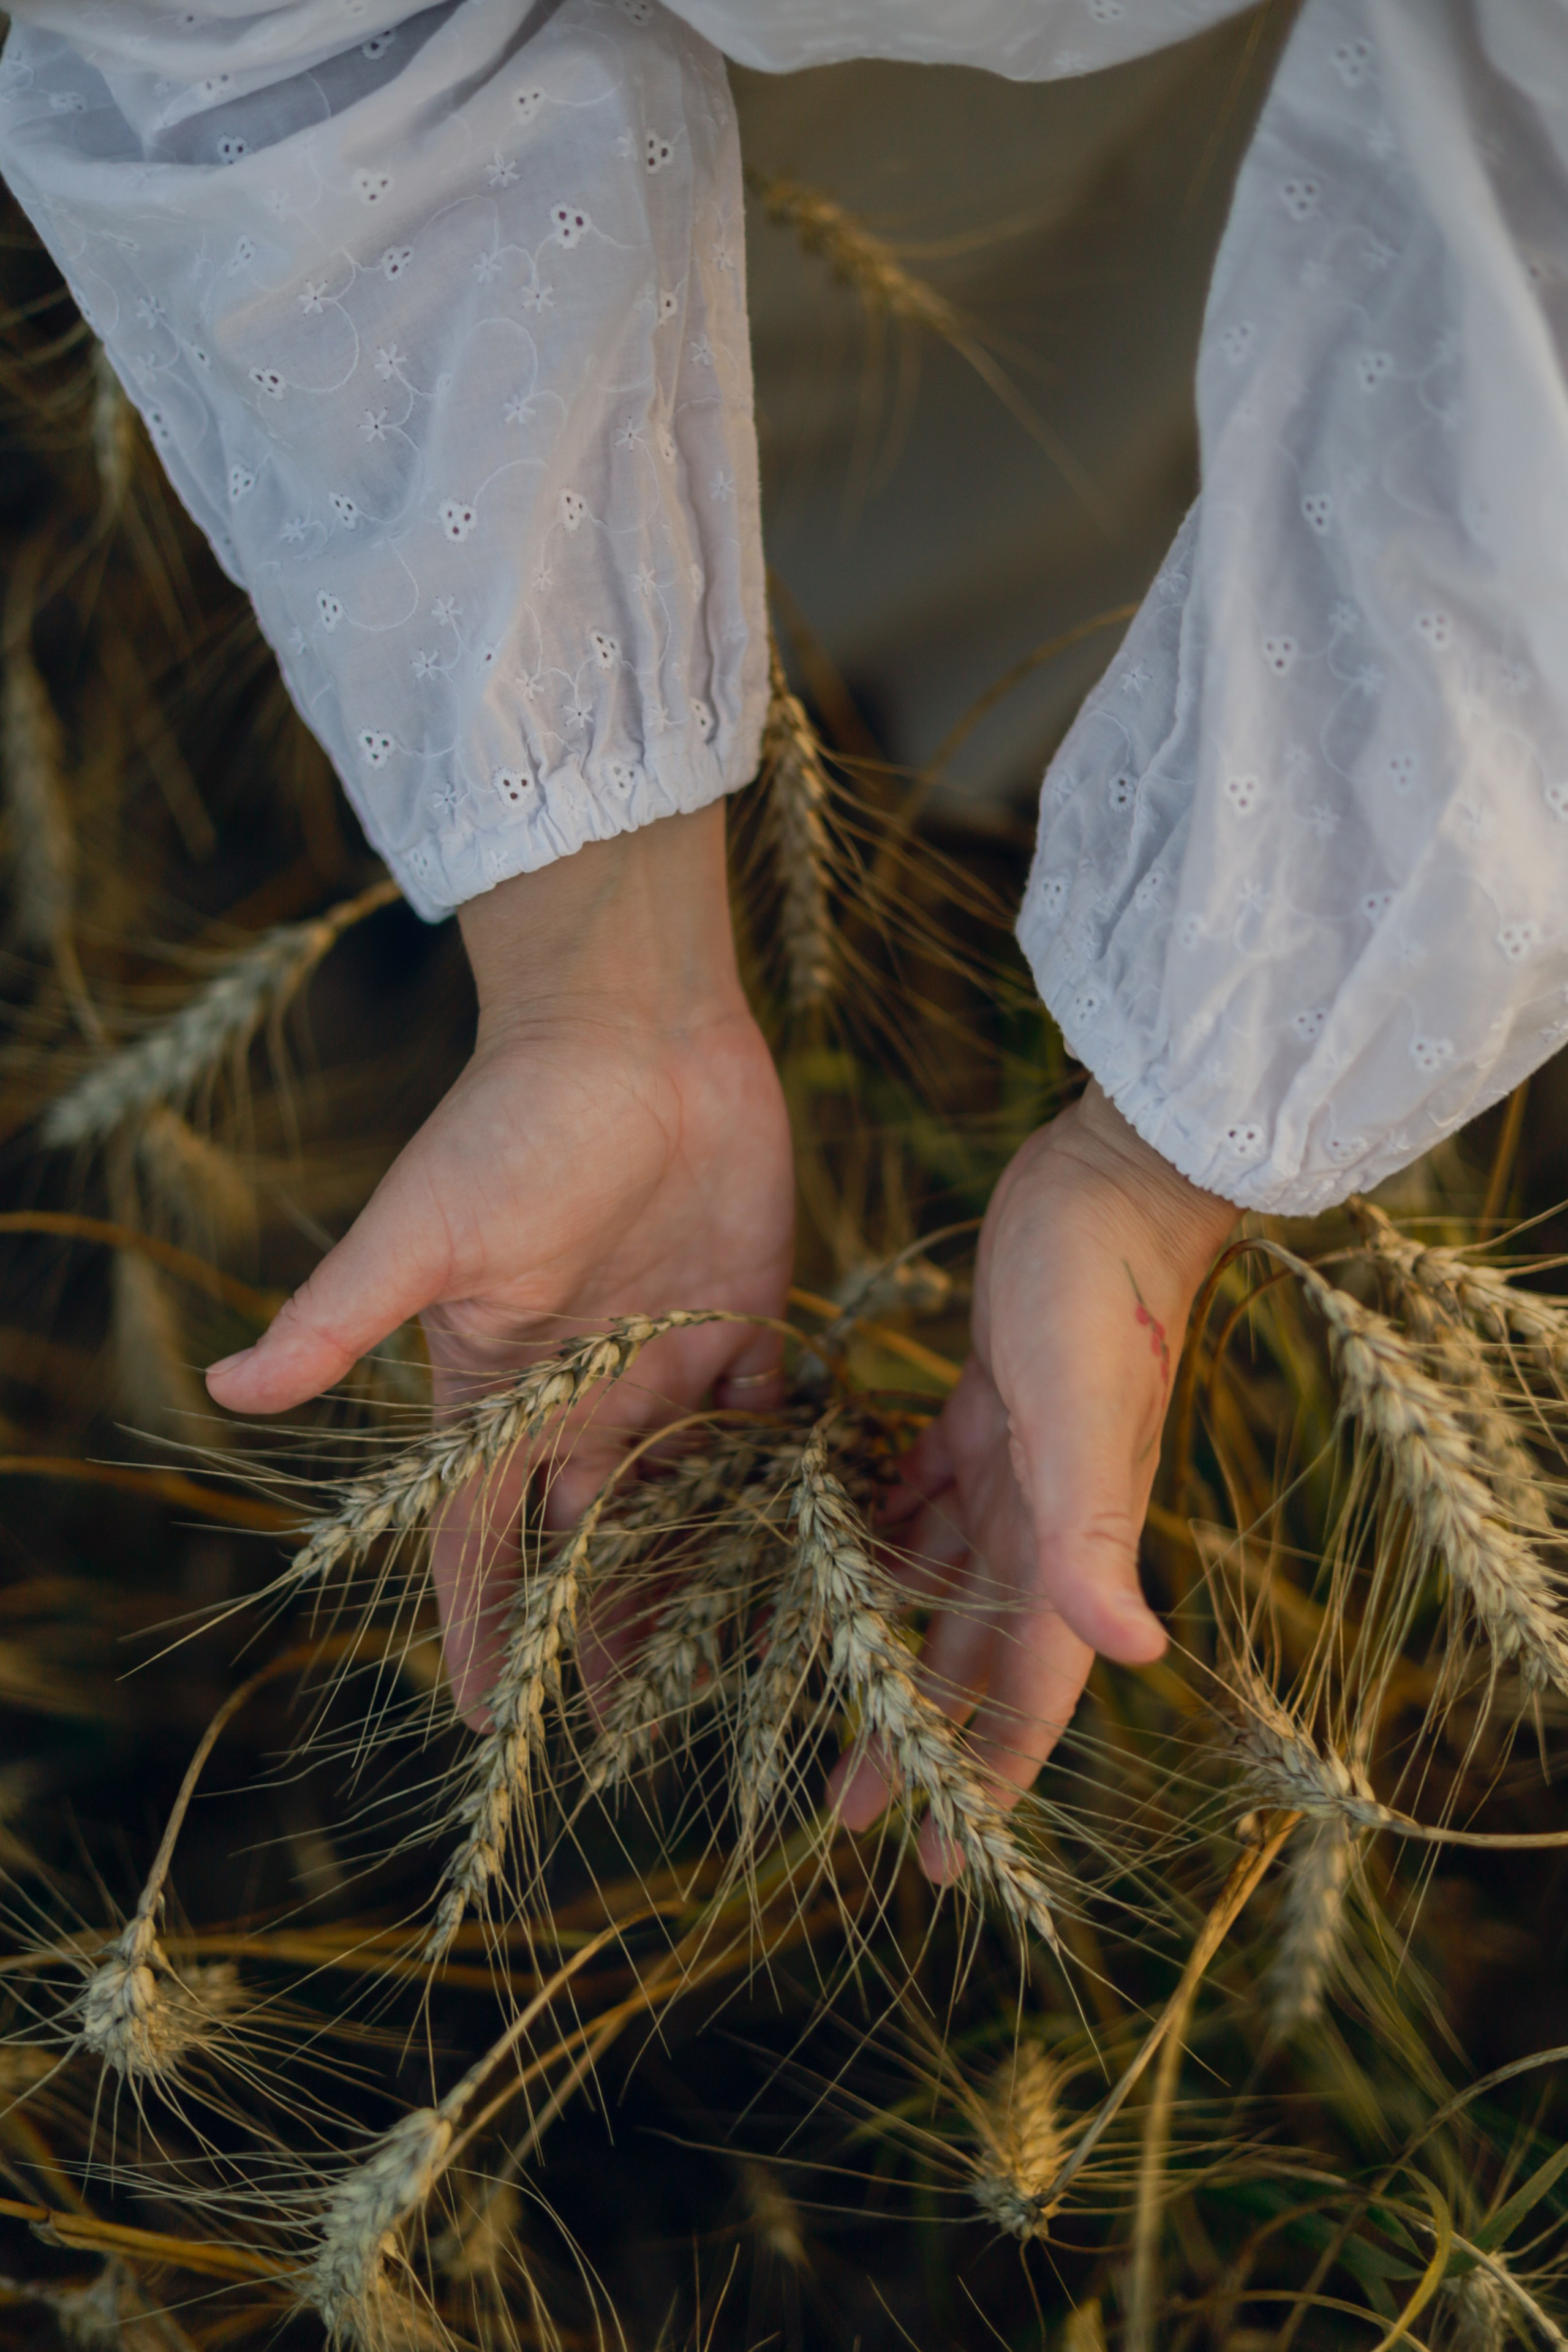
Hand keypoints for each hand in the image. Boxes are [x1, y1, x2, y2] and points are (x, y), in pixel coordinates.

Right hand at [205, 806, 795, 1723]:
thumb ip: (340, 1319)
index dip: (483, 1618)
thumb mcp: (423, 1227)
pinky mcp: (745, 1320)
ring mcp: (666, 1360)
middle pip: (591, 1535)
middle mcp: (582, 1388)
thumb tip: (225, 1390)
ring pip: (685, 1499)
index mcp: (497, 1382)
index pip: (482, 1529)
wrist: (635, 1026)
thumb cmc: (513, 1119)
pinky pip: (770, 1427)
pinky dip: (787, 1485)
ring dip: (702, 1575)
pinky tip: (817, 1554)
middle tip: (633, 1731)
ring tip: (731, 1671)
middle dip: (606, 1625)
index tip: (489, 1717)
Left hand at [834, 1083, 1234, 1875]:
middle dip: (921, 1732)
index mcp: (1072, 1541)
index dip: (986, 1777)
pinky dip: (885, 1533)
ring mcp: (1017, 1461)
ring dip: (894, 1641)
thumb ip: (1098, 1537)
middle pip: (975, 1655)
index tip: (934, 1860)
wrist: (1115, 1179)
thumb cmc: (1101, 1295)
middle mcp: (1047, 1518)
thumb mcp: (1085, 1417)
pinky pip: (923, 1493)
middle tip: (849, 1807)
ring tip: (830, 1693)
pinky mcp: (983, 1402)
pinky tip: (837, 1550)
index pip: (1029, 1691)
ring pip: (944, 1581)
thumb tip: (1137, 1656)